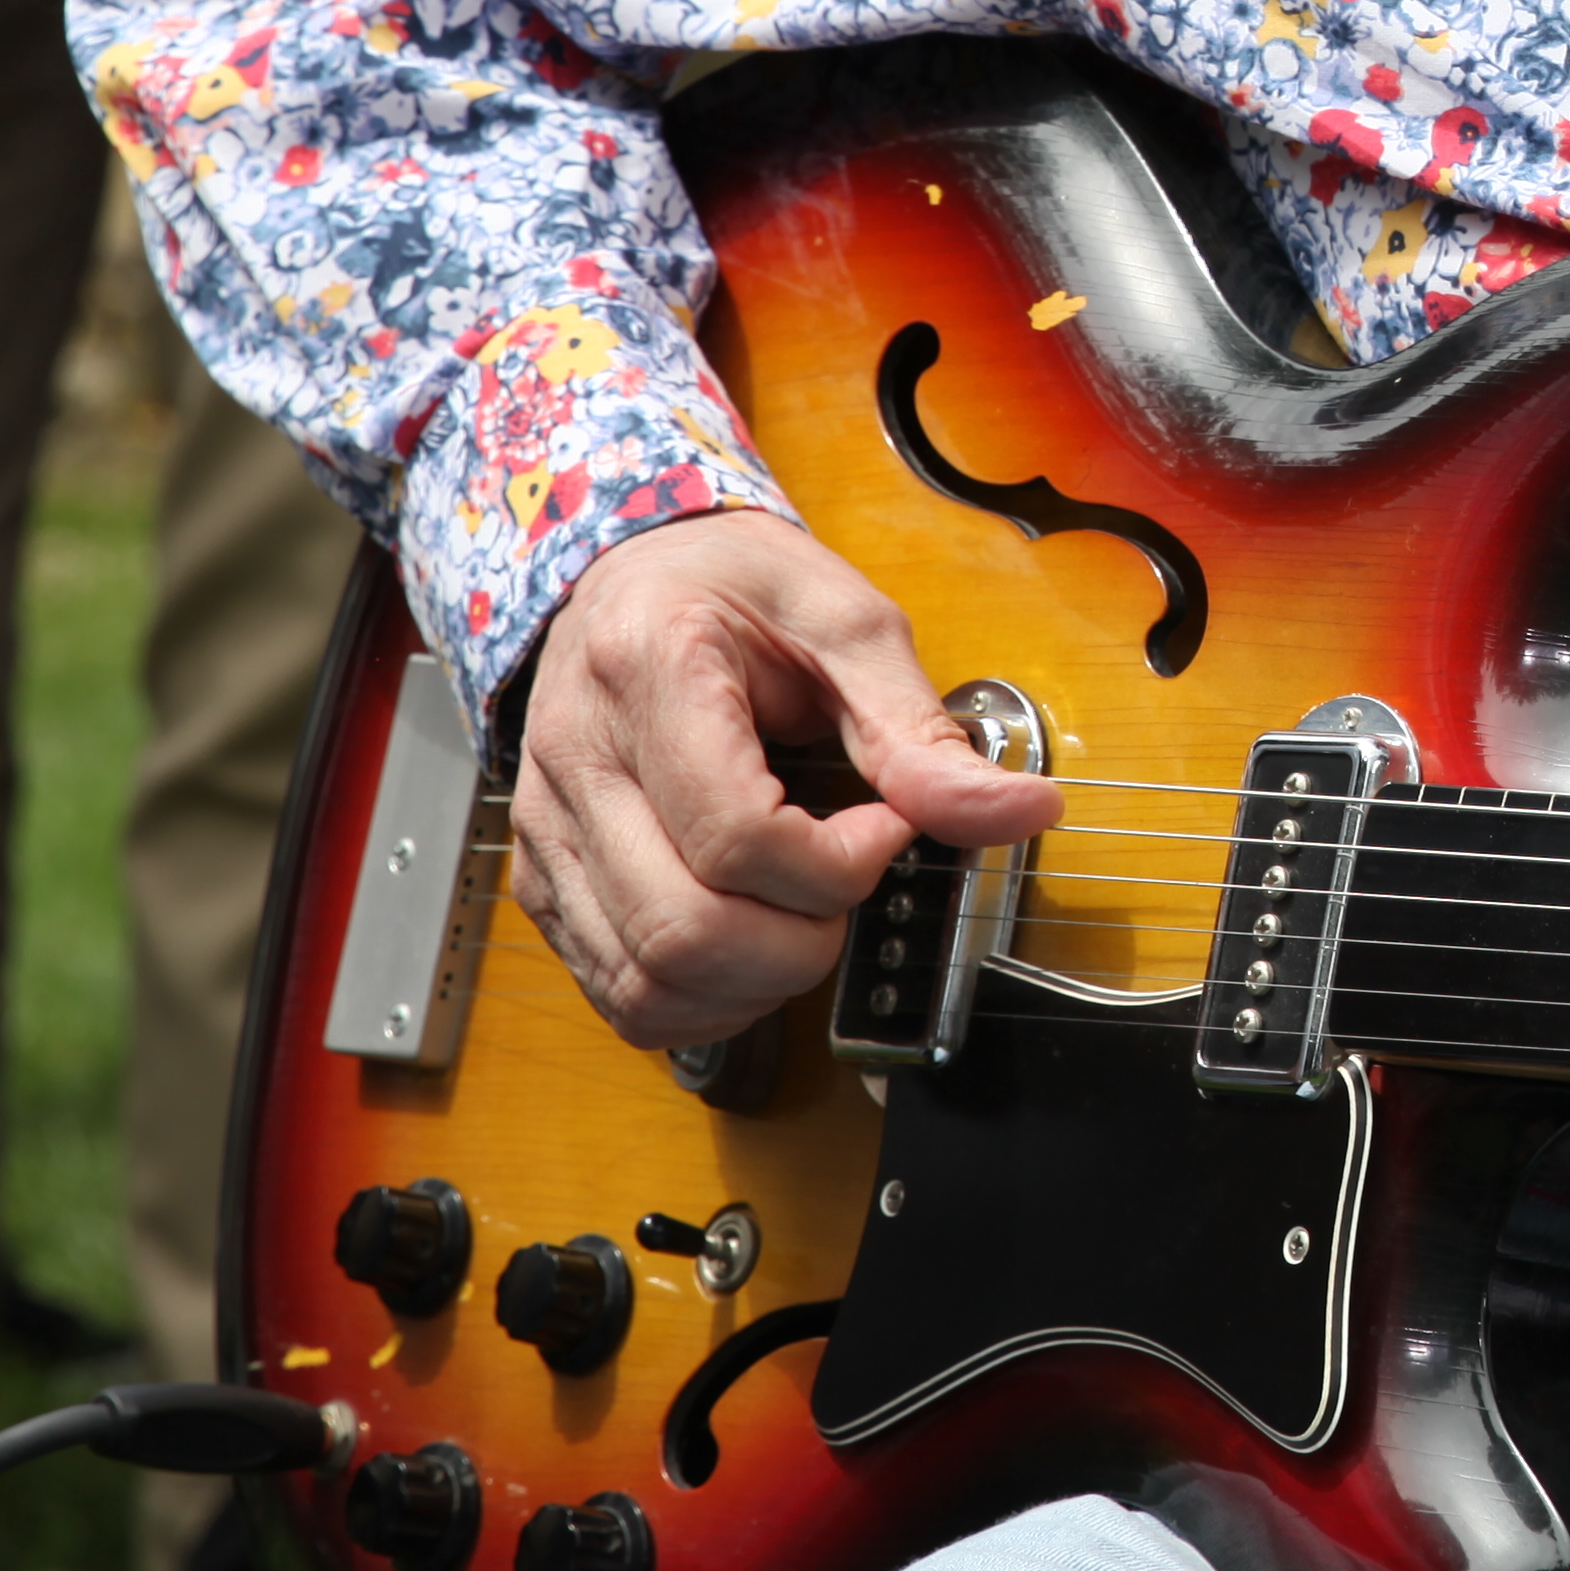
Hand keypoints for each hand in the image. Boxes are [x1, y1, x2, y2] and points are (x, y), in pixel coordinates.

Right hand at [505, 507, 1059, 1049]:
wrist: (635, 572)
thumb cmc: (737, 587)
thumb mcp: (847, 624)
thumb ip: (922, 731)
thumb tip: (1022, 809)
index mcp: (649, 670)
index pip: (736, 835)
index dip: (837, 862)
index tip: (887, 826)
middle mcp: (578, 762)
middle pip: (684, 930)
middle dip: (803, 941)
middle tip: (847, 880)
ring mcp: (548, 831)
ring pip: (646, 983)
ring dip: (755, 983)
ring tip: (803, 913)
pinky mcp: (546, 880)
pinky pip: (620, 994)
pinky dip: (704, 999)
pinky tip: (752, 943)